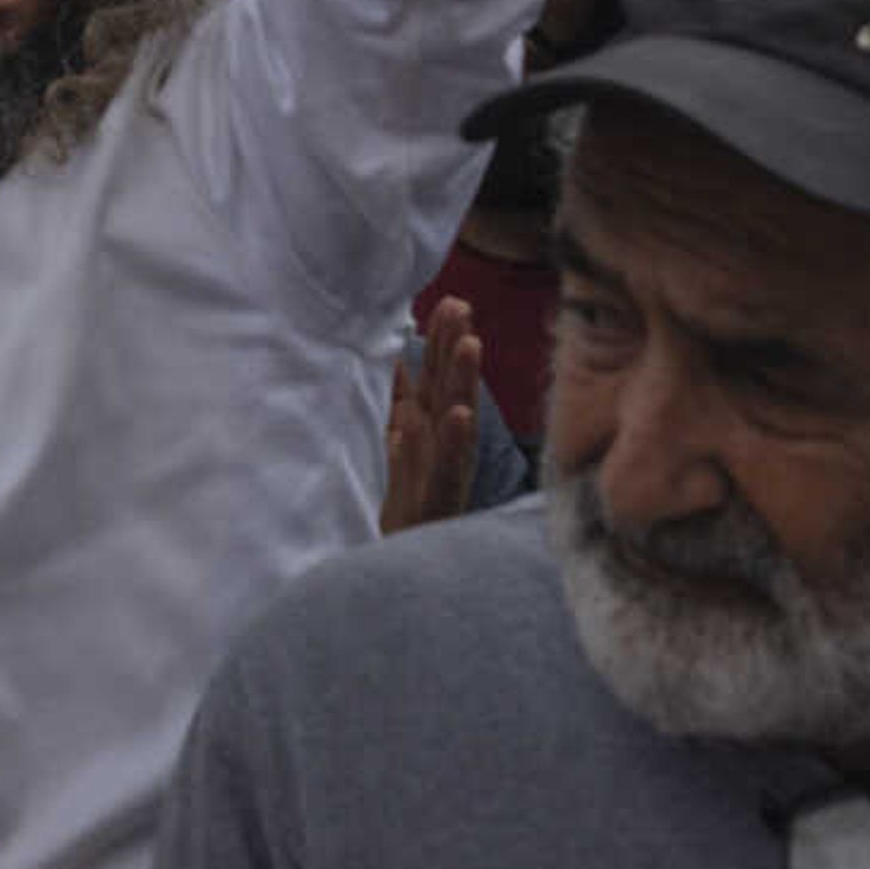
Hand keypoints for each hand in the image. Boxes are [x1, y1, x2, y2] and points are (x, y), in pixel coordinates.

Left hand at [380, 296, 484, 535]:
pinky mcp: (441, 500)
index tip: (451, 302)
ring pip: (456, 419)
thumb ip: (404, 404)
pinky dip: (454, 440)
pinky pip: (449, 467)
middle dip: (455, 347)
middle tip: (462, 307)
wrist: (412, 566)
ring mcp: (446, 471)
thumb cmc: (413, 504)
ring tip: (470, 344)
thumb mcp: (404, 446)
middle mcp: (445, 445)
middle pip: (450, 387)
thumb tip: (400, 361)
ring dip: (463, 381)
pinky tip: (460, 415)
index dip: (444, 341)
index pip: (439, 378)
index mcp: (434, 430)